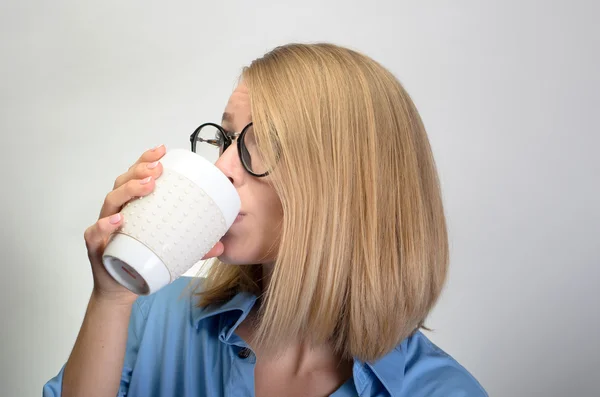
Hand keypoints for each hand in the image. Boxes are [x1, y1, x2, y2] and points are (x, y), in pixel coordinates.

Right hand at [83, 145, 223, 303]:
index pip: (137, 176)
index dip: (147, 160)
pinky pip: (95, 232)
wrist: (121, 289)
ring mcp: (105, 228)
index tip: (162, 150)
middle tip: (158, 169)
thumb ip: (195, 247)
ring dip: (128, 190)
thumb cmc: (142, 262)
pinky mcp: (96, 246)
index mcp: (133, 206)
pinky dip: (105, 224)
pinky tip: (119, 220)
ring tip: (147, 186)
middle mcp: (117, 211)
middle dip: (140, 170)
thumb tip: (221, 244)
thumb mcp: (172, 251)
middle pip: (123, 182)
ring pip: (111, 200)